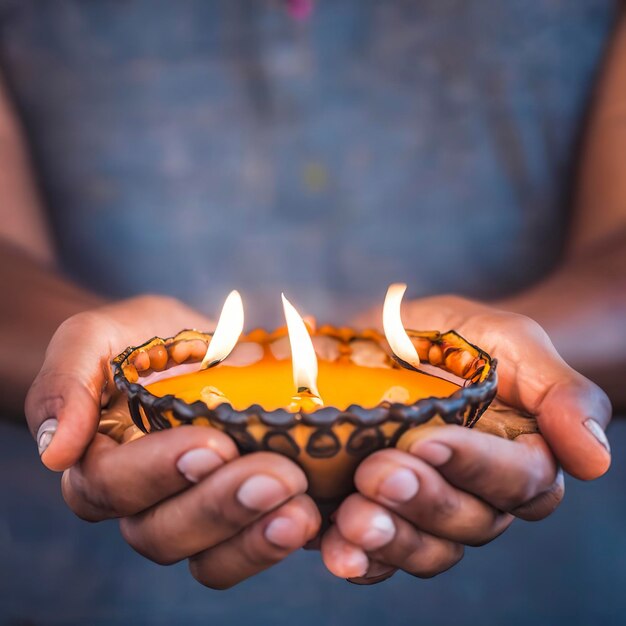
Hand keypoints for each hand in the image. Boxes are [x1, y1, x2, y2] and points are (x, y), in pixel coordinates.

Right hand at [25, 295, 320, 587]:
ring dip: (255, 535)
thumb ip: (66, 381)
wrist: (193, 346)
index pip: (111, 485)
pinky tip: (315, 513)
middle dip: (220, 506)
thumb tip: (56, 451)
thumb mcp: (95, 338)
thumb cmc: (139, 341)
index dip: (157, 472)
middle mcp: (145, 501)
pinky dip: (280, 538)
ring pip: (208, 555)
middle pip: (163, 532)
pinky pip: (251, 549)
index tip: (211, 444)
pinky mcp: (242, 514)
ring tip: (301, 506)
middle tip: (276, 475)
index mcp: (102, 462)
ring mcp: (196, 512)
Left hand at [321, 295, 610, 581]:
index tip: (428, 440)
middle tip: (377, 472)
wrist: (399, 336)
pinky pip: (380, 556)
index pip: (519, 481)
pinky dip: (360, 558)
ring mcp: (428, 508)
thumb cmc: (463, 339)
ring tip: (353, 518)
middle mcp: (478, 493)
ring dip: (391, 539)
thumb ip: (558, 391)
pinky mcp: (382, 512)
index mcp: (519, 456)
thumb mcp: (510, 342)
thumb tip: (595, 459)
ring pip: (427, 549)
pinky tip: (335, 546)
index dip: (476, 467)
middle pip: (469, 522)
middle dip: (424, 500)